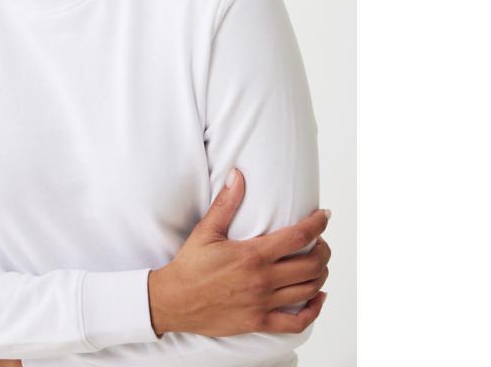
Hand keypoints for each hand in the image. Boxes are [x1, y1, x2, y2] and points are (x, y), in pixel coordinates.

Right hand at [148, 168, 330, 336]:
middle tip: (321, 240)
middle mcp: (262, 280)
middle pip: (311, 265)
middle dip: (323, 250)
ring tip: (319, 263)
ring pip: (308, 290)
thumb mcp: (206, 230)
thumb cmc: (190, 265)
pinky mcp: (259, 322)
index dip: (317, 225)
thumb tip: (237, 175)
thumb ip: (226, 203)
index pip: (297, 237)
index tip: (324, 216)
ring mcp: (262, 304)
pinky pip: (297, 323)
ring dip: (321, 274)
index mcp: (252, 255)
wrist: (174, 301)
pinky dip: (314, 311)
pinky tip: (318, 298)